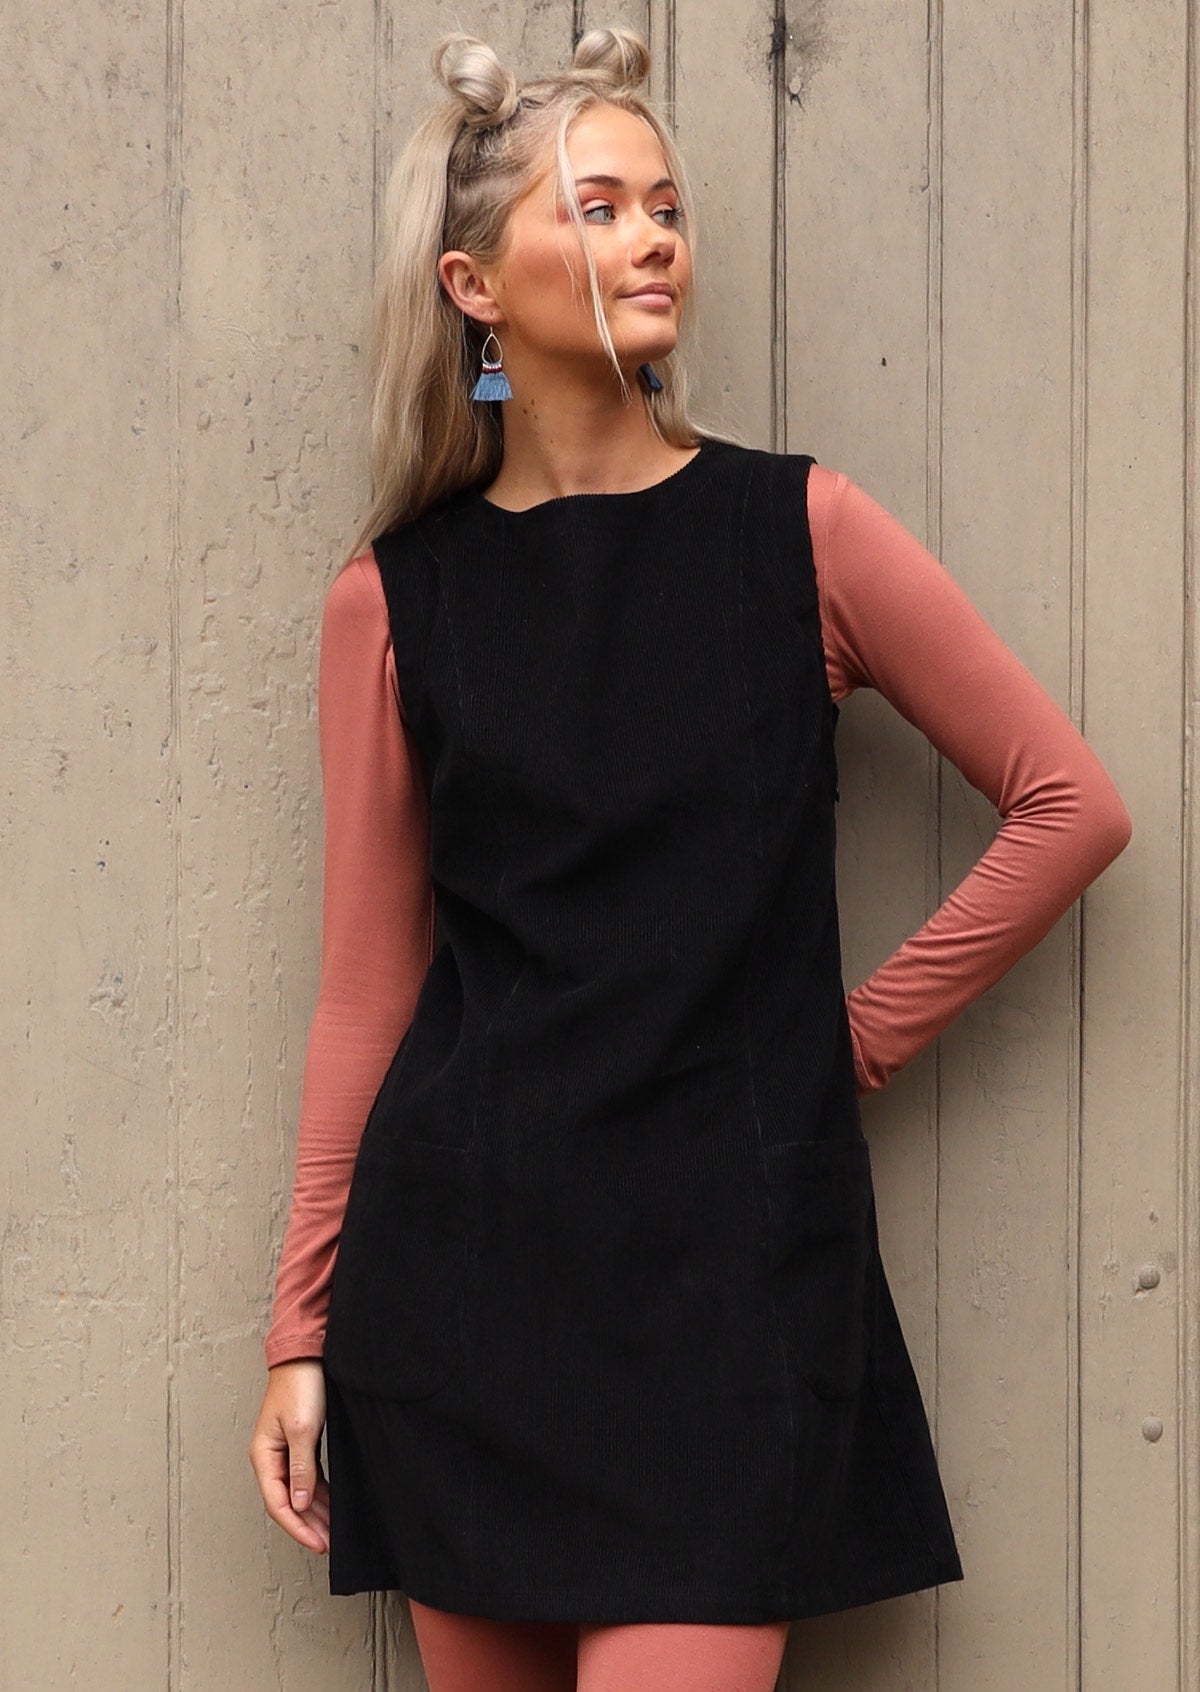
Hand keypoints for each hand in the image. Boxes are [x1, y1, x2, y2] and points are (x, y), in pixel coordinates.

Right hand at [248, 1359, 330, 1553]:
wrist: (306, 1354)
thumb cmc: (300, 1385)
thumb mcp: (303, 1429)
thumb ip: (301, 1469)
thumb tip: (299, 1503)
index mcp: (264, 1456)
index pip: (278, 1503)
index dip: (298, 1527)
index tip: (318, 1543)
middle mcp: (270, 1457)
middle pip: (288, 1501)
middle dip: (308, 1524)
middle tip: (330, 1543)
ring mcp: (284, 1451)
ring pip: (299, 1491)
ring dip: (315, 1511)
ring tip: (333, 1530)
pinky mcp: (299, 1443)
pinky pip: (307, 1477)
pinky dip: (319, 1493)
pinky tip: (331, 1504)